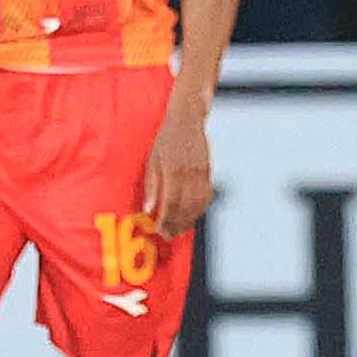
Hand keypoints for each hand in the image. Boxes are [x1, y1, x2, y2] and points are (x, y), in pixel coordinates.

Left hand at [140, 94, 215, 233]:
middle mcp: (189, 174)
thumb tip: (148, 209)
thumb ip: (151, 185)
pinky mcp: (208, 173)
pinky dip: (199, 209)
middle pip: (186, 207)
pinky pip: (206, 197)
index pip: (171, 203)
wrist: (187, 120)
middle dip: (177, 224)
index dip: (165, 220)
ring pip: (198, 205)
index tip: (159, 230)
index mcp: (173, 171)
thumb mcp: (152, 160)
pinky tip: (191, 215)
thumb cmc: (165, 139)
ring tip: (179, 229)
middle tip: (168, 235)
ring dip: (189, 220)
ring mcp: (201, 174)